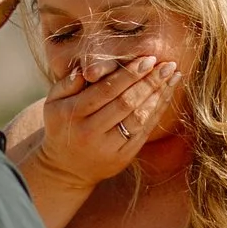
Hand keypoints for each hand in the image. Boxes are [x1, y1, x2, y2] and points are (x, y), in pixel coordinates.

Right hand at [32, 56, 181, 191]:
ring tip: (173, 77)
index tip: (148, 59)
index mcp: (73, 114)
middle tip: (167, 65)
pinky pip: (143, 132)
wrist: (64, 168)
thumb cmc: (61, 126)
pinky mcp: (122, 157)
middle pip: (126, 103)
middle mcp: (90, 132)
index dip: (129, 74)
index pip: (106, 90)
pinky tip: (166, 96)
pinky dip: (157, 112)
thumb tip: (86, 69)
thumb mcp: (53, 103)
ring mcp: (108, 147)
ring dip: (158, 96)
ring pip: (138, 118)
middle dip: (149, 82)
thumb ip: (67, 83)